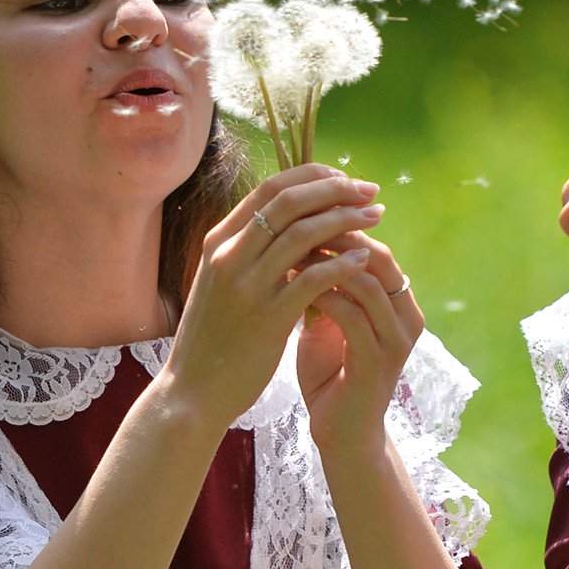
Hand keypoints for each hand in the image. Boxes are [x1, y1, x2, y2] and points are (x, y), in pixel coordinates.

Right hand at [162, 164, 384, 429]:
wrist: (192, 391)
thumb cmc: (213, 338)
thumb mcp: (222, 283)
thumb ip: (250, 252)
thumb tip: (293, 224)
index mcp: (219, 241)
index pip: (269, 188)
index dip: (312, 177)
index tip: (344, 179)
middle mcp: (229, 255)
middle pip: (289, 201)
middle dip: (335, 189)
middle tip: (369, 192)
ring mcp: (246, 285)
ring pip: (303, 233)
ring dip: (346, 219)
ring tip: (376, 218)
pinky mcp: (266, 317)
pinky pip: (313, 278)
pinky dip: (342, 263)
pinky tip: (364, 259)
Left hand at [295, 232, 422, 456]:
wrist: (341, 433)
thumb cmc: (331, 374)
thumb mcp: (330, 321)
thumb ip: (327, 285)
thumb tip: (298, 238)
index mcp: (400, 302)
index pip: (376, 247)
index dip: (341, 227)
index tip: (300, 216)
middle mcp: (407, 317)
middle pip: (378, 257)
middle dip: (337, 237)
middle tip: (295, 224)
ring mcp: (396, 340)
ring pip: (367, 282)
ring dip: (327, 263)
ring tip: (289, 251)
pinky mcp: (377, 362)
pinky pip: (352, 316)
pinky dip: (323, 295)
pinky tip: (294, 286)